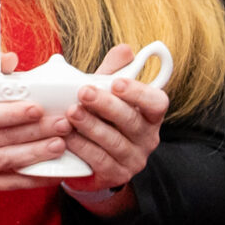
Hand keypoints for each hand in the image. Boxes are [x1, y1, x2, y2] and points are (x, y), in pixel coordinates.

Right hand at [0, 53, 69, 191]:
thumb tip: (11, 57)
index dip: (13, 113)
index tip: (38, 108)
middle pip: (4, 138)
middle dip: (36, 131)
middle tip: (63, 124)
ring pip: (8, 161)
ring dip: (37, 154)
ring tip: (60, 144)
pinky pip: (10, 183)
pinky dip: (33, 179)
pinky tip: (53, 171)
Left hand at [59, 44, 168, 192]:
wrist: (93, 161)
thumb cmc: (103, 119)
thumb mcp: (108, 93)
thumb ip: (115, 71)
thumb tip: (124, 50)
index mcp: (151, 114)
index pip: (157, 101)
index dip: (139, 92)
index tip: (117, 82)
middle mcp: (149, 137)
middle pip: (131, 120)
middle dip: (106, 105)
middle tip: (83, 92)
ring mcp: (135, 159)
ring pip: (114, 141)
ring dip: (91, 126)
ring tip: (71, 113)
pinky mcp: (118, 175)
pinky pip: (100, 160)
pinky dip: (82, 147)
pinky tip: (66, 136)